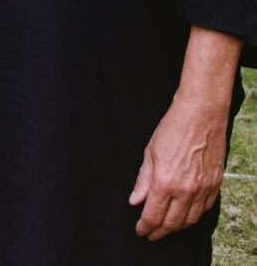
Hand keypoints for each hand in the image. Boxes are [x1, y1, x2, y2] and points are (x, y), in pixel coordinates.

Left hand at [129, 96, 227, 240]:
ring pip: (189, 220)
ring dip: (176, 227)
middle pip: (171, 223)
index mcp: (164, 182)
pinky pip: (203, 210)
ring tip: (166, 226)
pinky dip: (192, 216)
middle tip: (151, 234)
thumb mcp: (150, 152)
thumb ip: (142, 180)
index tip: (140, 230)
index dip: (145, 226)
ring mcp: (202, 190)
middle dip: (159, 231)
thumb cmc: (173, 129)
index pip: (153, 215)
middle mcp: (185, 191)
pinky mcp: (214, 186)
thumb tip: (135, 201)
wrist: (201, 116)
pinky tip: (185, 214)